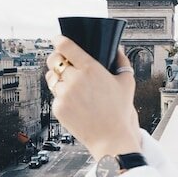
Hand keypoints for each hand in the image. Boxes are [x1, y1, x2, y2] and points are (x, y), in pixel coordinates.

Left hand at [45, 38, 138, 159]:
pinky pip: (54, 96)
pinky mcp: (58, 108)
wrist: (110, 138)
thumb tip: (117, 49)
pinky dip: (61, 96)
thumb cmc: (119, 110)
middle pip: (53, 60)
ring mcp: (64, 94)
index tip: (57, 39)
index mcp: (90, 69)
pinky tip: (73, 101)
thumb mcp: (126, 83)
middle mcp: (74, 79)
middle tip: (60, 60)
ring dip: (56, 77)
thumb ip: (122, 61)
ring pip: (51, 78)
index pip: (66, 46)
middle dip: (55, 58)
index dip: (59, 40)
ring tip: (67, 82)